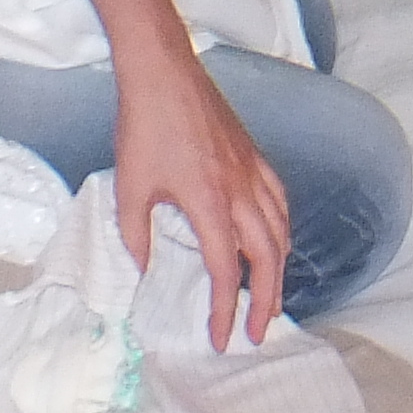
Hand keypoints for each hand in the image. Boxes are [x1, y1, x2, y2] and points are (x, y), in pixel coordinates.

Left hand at [113, 55, 294, 350]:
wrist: (162, 73)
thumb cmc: (144, 127)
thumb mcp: (129, 188)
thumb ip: (136, 237)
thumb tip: (143, 272)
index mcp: (210, 203)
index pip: (227, 270)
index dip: (225, 310)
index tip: (221, 338)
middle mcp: (241, 190)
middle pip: (269, 257)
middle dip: (267, 300)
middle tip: (258, 331)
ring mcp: (253, 171)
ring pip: (281, 230)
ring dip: (280, 268)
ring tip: (272, 296)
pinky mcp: (254, 156)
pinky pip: (280, 201)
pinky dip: (283, 229)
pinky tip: (275, 239)